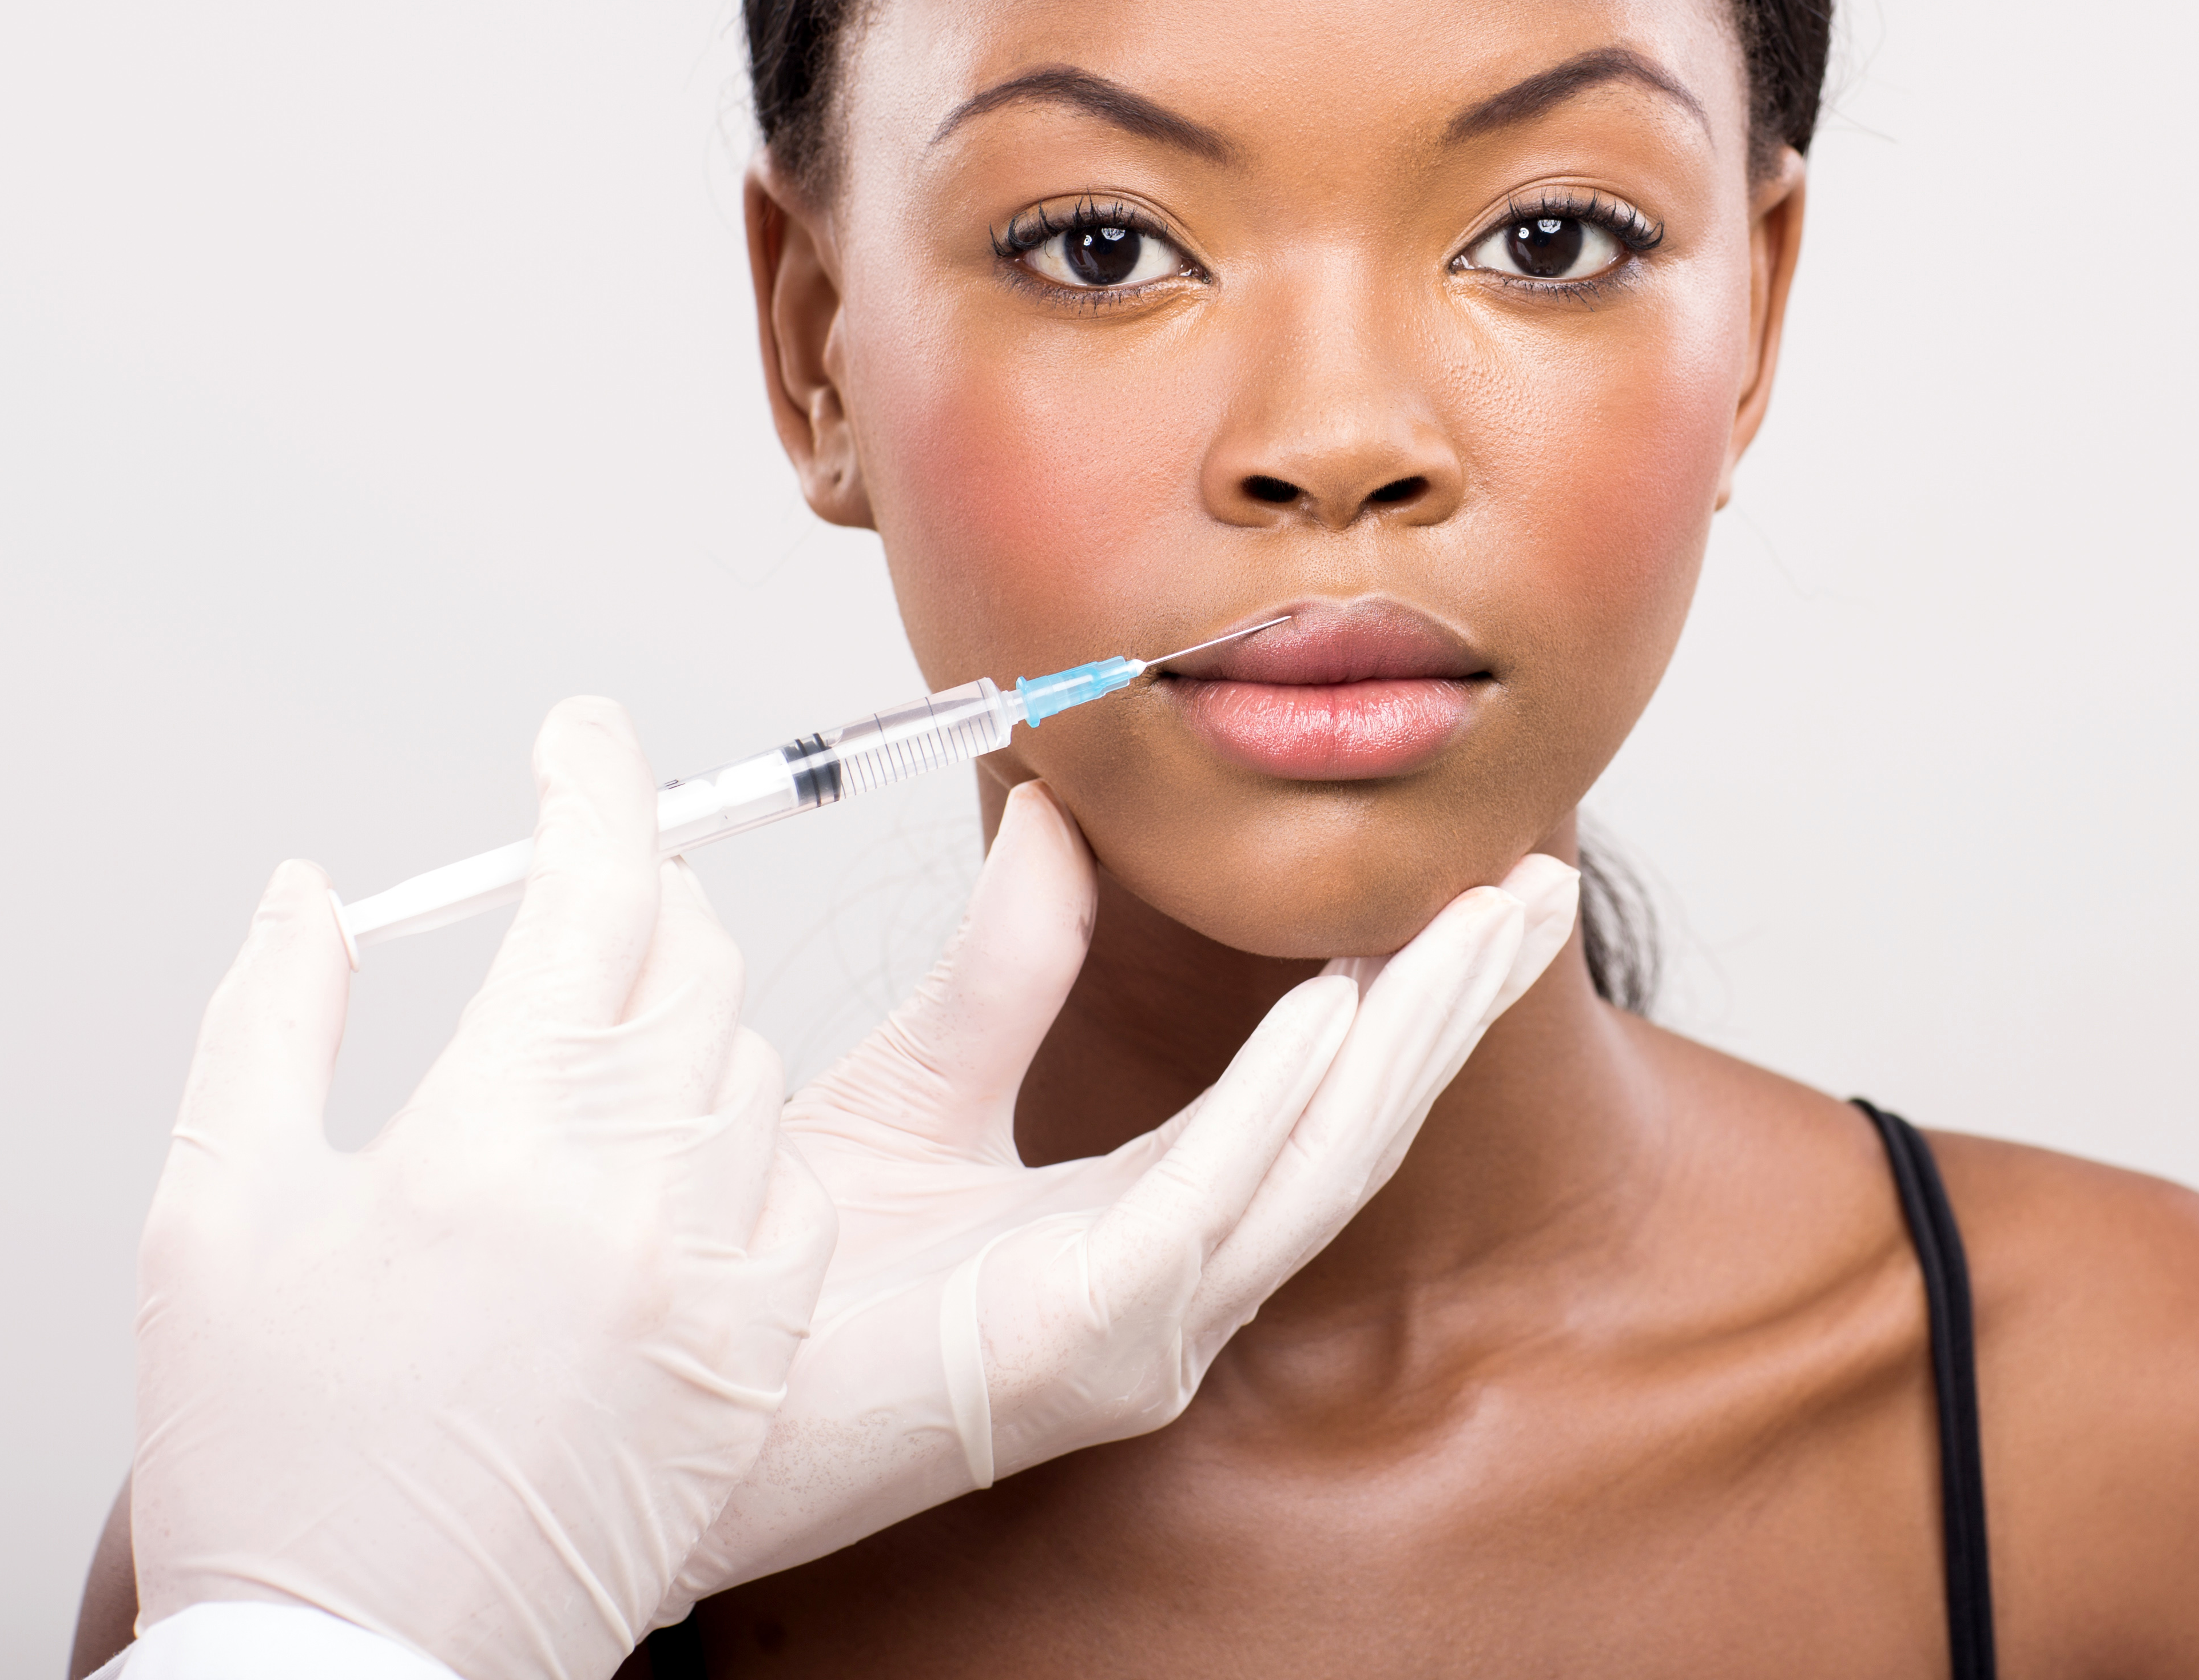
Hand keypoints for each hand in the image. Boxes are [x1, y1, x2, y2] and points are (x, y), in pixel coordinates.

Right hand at [131, 701, 836, 1679]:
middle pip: (694, 961)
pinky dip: (739, 1162)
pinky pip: (793, 1196)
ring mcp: (710, 1278)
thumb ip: (274, 1021)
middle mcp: (629, 1192)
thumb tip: (319, 892)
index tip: (583, 736)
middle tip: (581, 913)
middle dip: (642, 908)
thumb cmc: (270, 1452)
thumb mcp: (215, 1212)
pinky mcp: (757, 1357)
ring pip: (749, 1068)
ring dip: (686, 1035)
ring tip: (595, 1076)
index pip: (591, 890)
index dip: (595, 784)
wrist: (352, 1658)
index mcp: (493, 1135)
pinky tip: (662, 1193)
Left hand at [653, 784, 1575, 1614]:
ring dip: (1410, 1039)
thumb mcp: (918, 1077)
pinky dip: (1279, 1100)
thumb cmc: (782, 1270)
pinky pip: (1211, 1201)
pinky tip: (1335, 1012)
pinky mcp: (1088, 1339)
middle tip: (1539, 891)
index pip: (1316, 1106)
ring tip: (1478, 927)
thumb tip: (1054, 815)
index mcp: (1142, 1232)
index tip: (1474, 901)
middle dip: (1456, 1008)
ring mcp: (1143, 1327)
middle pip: (1356, 1129)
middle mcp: (1171, 1289)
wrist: (659, 1383)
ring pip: (1321, 1165)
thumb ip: (1007, 960)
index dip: (1405, 1002)